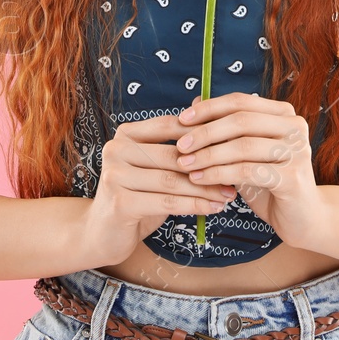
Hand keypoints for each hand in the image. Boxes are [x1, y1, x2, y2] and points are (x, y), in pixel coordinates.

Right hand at [80, 114, 239, 266]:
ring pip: (172, 180)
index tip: (231, 145)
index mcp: (126, 133)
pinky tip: (213, 208)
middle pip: (173, 155)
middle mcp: (116, 149)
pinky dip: (193, 205)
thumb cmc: (136, 195)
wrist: (103, 232)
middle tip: (235, 176)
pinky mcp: (119, 201)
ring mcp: (114, 175)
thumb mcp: (155, 166)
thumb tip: (208, 107)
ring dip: (205, 189)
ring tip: (228, 195)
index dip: (202, 135)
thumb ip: (176, 143)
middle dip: (208, 166)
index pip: (171, 125)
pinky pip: (166, 202)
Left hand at [172, 91, 331, 252]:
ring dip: (209, 155)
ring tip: (185, 164)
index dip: (209, 108)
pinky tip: (199, 179)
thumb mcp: (244, 153)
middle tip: (180, 145)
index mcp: (283, 113)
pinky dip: (218, 174)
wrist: (301, 218)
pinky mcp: (293, 177)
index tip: (182, 119)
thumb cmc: (269, 182)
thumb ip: (225, 129)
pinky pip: (247, 171)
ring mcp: (297, 151)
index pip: (241, 101)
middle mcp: (294, 126)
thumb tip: (193, 104)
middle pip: (241, 120)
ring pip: (243, 146)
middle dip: (205, 132)